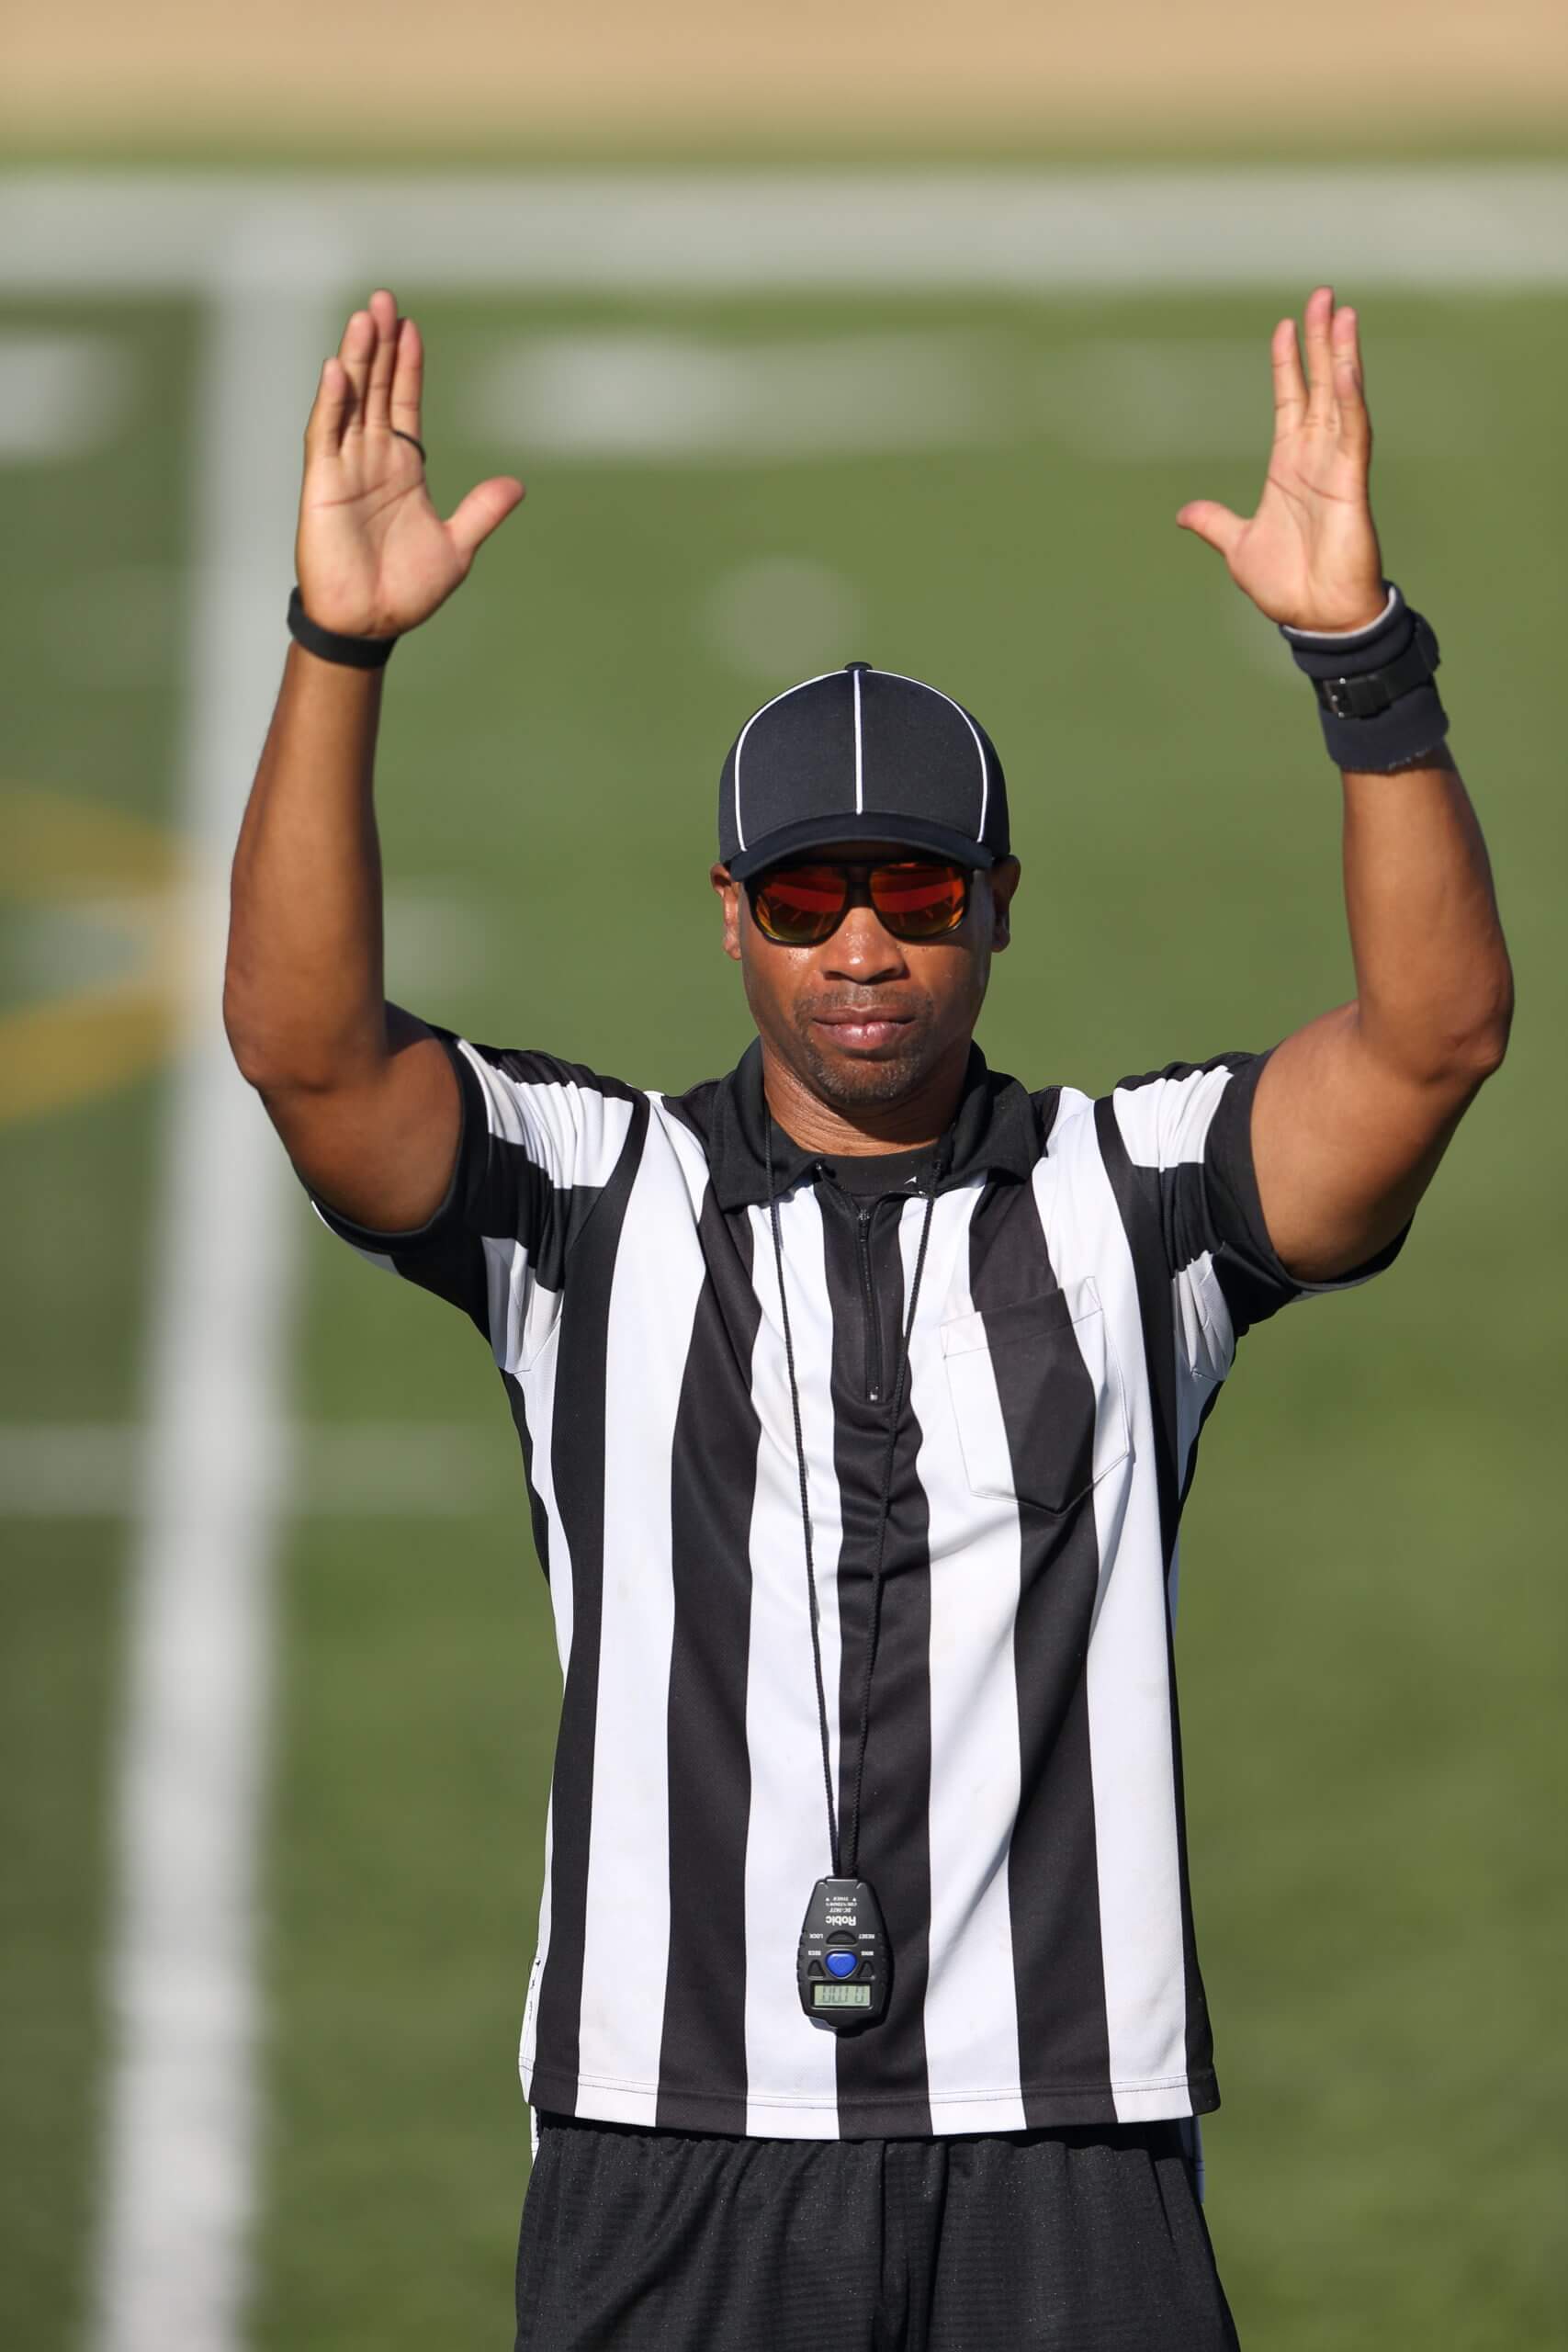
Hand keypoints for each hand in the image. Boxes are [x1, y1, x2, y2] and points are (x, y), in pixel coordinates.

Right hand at [296, 288, 524, 638]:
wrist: (372, 624)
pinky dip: (331, 403)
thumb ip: (482, 511)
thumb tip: (516, 485)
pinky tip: (337, 371)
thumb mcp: (456, 547)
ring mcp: (345, 468)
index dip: (406, 367)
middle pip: (375, 389)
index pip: (403, 405)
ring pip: (350, 401)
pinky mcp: (322, 485)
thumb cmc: (406, 590)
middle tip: (384, 301)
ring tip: (364, 318)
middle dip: (379, 346)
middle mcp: (371, 460)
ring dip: (355, 360)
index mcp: (403, 469)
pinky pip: (326, 435)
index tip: (412, 329)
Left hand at [1176, 286, 1385, 632]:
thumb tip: (1184, 514)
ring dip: (1341, 356)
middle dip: (1320, 340)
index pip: (1290, 400)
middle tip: (1322, 295)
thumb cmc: (1287, 585)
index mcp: (1289, 465)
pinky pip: (1353, 433)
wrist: (1314, 619)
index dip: (1289, 362)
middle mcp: (1316, 457)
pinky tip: (1345, 368)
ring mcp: (1336, 467)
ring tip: (1342, 313)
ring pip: (1341, 398)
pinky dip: (1349, 400)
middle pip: (1319, 385)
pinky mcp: (1351, 484)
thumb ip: (1215, 523)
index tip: (1286, 325)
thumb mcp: (1238, 546)